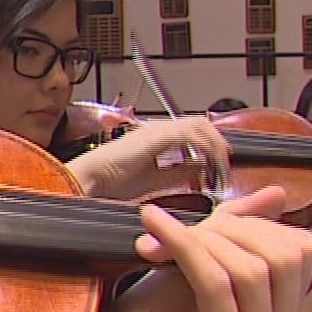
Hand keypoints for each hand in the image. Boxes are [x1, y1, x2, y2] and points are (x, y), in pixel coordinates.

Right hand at [69, 116, 229, 199]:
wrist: (88, 181)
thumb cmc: (110, 184)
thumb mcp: (154, 182)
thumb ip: (177, 175)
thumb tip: (201, 173)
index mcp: (158, 139)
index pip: (196, 136)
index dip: (212, 153)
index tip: (216, 177)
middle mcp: (161, 129)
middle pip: (203, 126)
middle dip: (218, 148)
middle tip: (223, 173)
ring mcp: (159, 130)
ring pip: (202, 127)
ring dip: (215, 148)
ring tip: (218, 173)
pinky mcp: (158, 136)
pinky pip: (192, 136)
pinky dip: (205, 151)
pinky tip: (206, 170)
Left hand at [71, 186, 311, 311]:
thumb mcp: (188, 275)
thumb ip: (230, 237)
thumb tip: (277, 193)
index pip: (300, 253)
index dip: (251, 223)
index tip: (200, 224)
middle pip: (287, 255)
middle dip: (229, 227)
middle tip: (176, 229)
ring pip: (253, 267)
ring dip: (199, 238)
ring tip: (155, 235)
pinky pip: (216, 282)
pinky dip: (183, 246)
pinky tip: (152, 231)